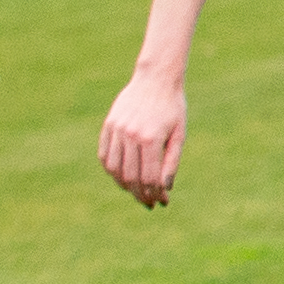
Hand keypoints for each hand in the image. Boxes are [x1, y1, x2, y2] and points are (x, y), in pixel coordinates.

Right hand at [100, 67, 187, 208]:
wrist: (155, 79)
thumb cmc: (173, 108)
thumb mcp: (179, 135)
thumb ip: (172, 162)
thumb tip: (165, 188)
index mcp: (151, 139)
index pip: (149, 177)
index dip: (155, 194)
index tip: (162, 202)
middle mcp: (130, 135)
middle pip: (131, 176)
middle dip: (140, 194)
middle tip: (149, 203)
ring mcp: (116, 130)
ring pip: (114, 168)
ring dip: (124, 185)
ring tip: (136, 192)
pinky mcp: (108, 126)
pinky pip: (104, 155)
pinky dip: (111, 170)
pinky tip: (122, 177)